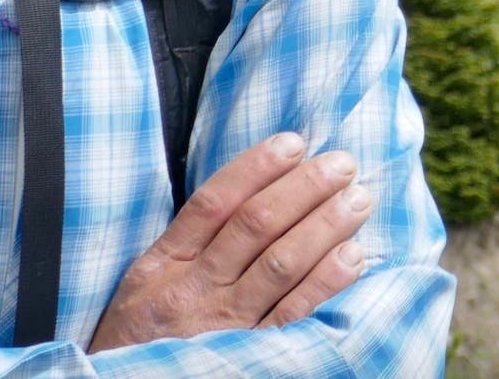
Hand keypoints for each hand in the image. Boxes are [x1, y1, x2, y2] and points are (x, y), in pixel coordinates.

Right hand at [88, 131, 373, 351]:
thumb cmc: (141, 334)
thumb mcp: (147, 281)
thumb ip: (190, 242)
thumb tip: (255, 189)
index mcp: (164, 263)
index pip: (214, 202)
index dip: (256, 168)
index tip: (294, 143)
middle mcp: (193, 289)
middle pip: (256, 225)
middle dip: (304, 188)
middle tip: (343, 164)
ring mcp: (222, 325)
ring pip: (280, 263)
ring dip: (324, 226)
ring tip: (357, 199)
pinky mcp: (248, 356)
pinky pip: (292, 314)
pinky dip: (325, 283)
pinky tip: (352, 256)